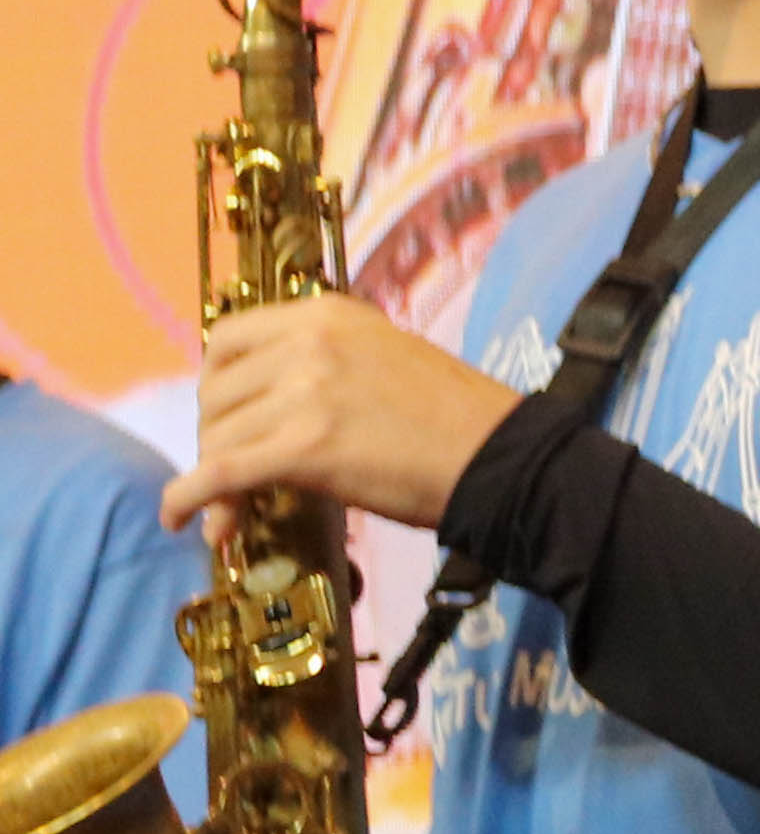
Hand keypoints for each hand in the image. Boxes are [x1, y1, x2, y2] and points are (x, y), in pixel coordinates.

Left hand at [165, 298, 519, 534]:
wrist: (504, 457)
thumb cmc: (457, 417)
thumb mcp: (384, 355)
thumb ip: (323, 361)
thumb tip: (265, 402)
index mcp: (327, 314)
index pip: (226, 339)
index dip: (216, 384)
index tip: (228, 415)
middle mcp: (308, 343)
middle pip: (216, 392)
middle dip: (215, 437)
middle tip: (234, 473)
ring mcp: (304, 393)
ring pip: (217, 437)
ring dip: (212, 475)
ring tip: (227, 510)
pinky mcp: (304, 448)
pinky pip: (219, 473)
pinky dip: (189, 499)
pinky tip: (182, 519)